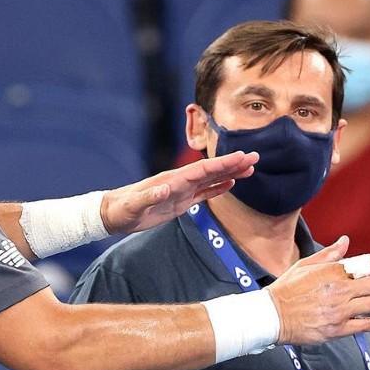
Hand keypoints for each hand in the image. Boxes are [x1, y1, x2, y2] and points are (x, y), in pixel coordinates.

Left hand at [101, 151, 257, 233]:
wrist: (114, 214)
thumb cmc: (122, 209)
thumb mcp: (133, 206)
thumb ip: (149, 197)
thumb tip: (165, 189)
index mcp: (172, 180)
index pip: (203, 170)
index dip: (223, 164)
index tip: (241, 157)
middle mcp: (180, 182)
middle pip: (212, 170)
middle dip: (234, 163)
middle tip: (256, 156)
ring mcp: (181, 191)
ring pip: (211, 180)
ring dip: (231, 173)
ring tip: (250, 168)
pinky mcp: (180, 202)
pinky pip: (204, 193)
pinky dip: (218, 187)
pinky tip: (232, 183)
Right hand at [266, 237, 369, 344]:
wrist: (272, 316)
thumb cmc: (287, 289)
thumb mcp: (306, 265)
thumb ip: (329, 254)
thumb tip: (346, 241)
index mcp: (333, 271)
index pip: (369, 263)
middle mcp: (340, 290)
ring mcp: (339, 311)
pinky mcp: (336, 329)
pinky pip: (364, 325)